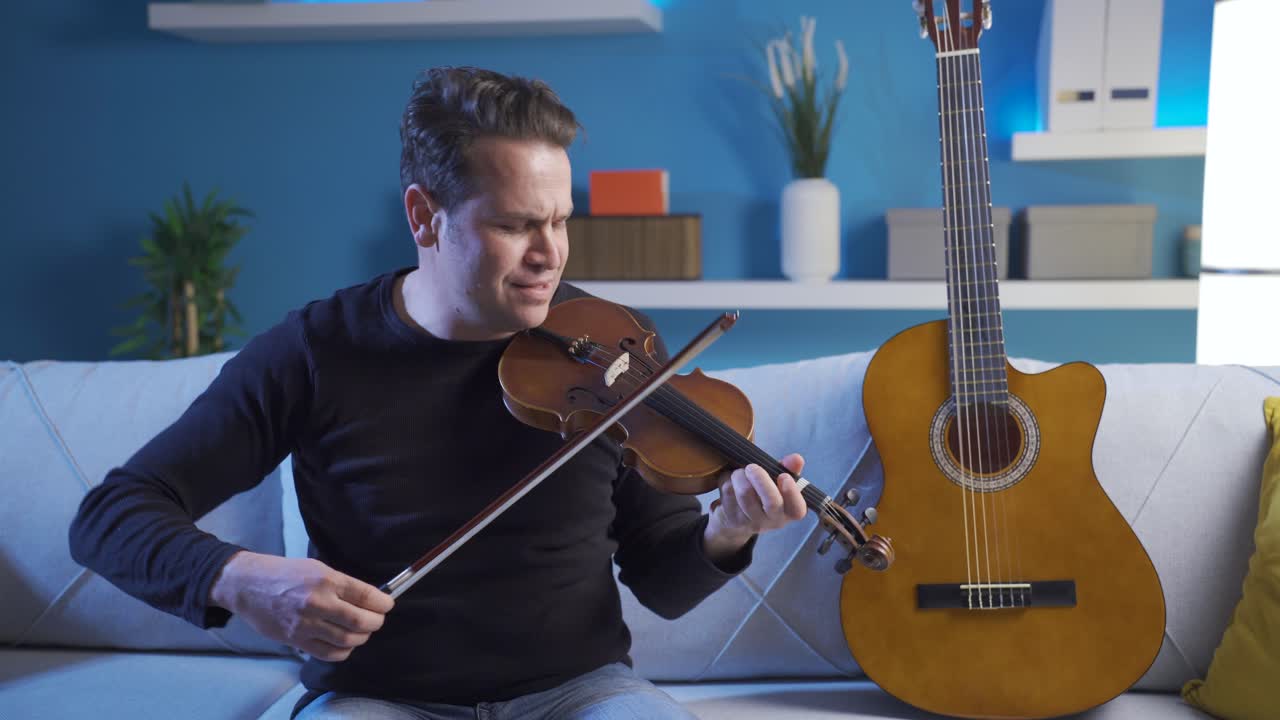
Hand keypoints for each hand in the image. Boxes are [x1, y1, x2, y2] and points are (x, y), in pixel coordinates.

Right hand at [209, 551, 393, 661]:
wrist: (248, 585)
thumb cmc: (284, 574)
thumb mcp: (317, 568)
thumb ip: (342, 584)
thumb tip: (369, 599)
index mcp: (326, 580)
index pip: (366, 595)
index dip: (383, 603)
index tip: (387, 604)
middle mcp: (318, 602)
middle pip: (360, 620)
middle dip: (376, 622)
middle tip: (377, 619)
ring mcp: (306, 624)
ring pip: (347, 640)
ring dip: (361, 637)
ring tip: (362, 631)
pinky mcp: (296, 640)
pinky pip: (329, 653)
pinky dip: (343, 651)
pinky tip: (345, 643)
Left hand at [703, 453, 807, 561]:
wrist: (735, 519)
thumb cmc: (761, 495)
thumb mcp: (777, 482)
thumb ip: (788, 469)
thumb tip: (797, 459)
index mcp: (789, 511)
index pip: (797, 510)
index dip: (792, 493)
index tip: (784, 476)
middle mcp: (773, 520)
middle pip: (772, 502)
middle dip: (762, 479)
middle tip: (752, 467)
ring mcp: (752, 521)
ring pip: (746, 494)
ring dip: (740, 476)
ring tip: (739, 471)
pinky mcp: (732, 518)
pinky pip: (728, 492)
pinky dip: (726, 479)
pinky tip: (729, 479)